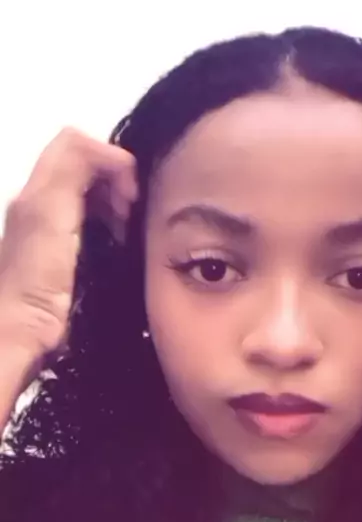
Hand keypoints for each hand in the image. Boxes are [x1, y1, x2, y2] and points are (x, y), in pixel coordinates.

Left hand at [0, 128, 137, 362]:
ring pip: (93, 194)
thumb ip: (76, 169)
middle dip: (115, 180)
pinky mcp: (67, 256)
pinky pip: (95, 223)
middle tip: (130, 210)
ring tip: (127, 227)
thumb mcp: (52, 209)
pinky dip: (113, 226)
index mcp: (37, 188)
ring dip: (116, 203)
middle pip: (86, 166)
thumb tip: (115, 156)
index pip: (76, 144)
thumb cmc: (37, 274)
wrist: (23, 330)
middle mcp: (42, 203)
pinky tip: (120, 243)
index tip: (129, 191)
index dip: (109, 157)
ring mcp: (54, 230)